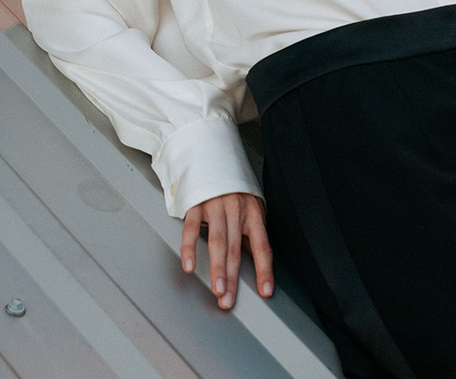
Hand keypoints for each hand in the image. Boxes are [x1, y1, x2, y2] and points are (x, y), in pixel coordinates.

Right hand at [181, 192, 273, 308]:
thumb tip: (256, 261)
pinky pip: (192, 228)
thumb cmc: (233, 186)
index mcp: (254, 213)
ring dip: (217, 268)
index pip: (262, 246)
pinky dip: (190, 248)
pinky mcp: (197, 203)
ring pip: (218, 241)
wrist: (213, 155)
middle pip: (236, 249)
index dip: (264, 270)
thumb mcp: (249, 206)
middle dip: (233, 277)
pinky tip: (189, 265)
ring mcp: (216, 205)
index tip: (265, 291)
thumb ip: (249, 231)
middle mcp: (237, 209)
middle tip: (229, 300)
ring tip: (217, 289)